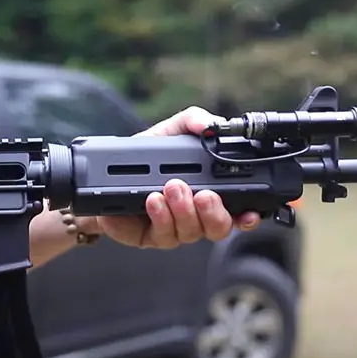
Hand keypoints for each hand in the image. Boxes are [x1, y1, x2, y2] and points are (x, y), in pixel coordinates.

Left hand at [88, 107, 261, 248]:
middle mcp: (197, 214)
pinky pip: (164, 234)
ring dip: (184, 210)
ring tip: (171, 188)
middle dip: (214, 212)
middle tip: (203, 194)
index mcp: (210, 191)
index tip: (249, 211)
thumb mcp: (171, 130)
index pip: (238, 210)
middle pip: (219, 227)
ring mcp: (176, 228)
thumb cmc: (145, 155)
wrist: (106, 173)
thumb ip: (192, 121)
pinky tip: (153, 200)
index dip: (248, 215)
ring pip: (192, 231)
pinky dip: (161, 216)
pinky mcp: (153, 236)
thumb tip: (208, 124)